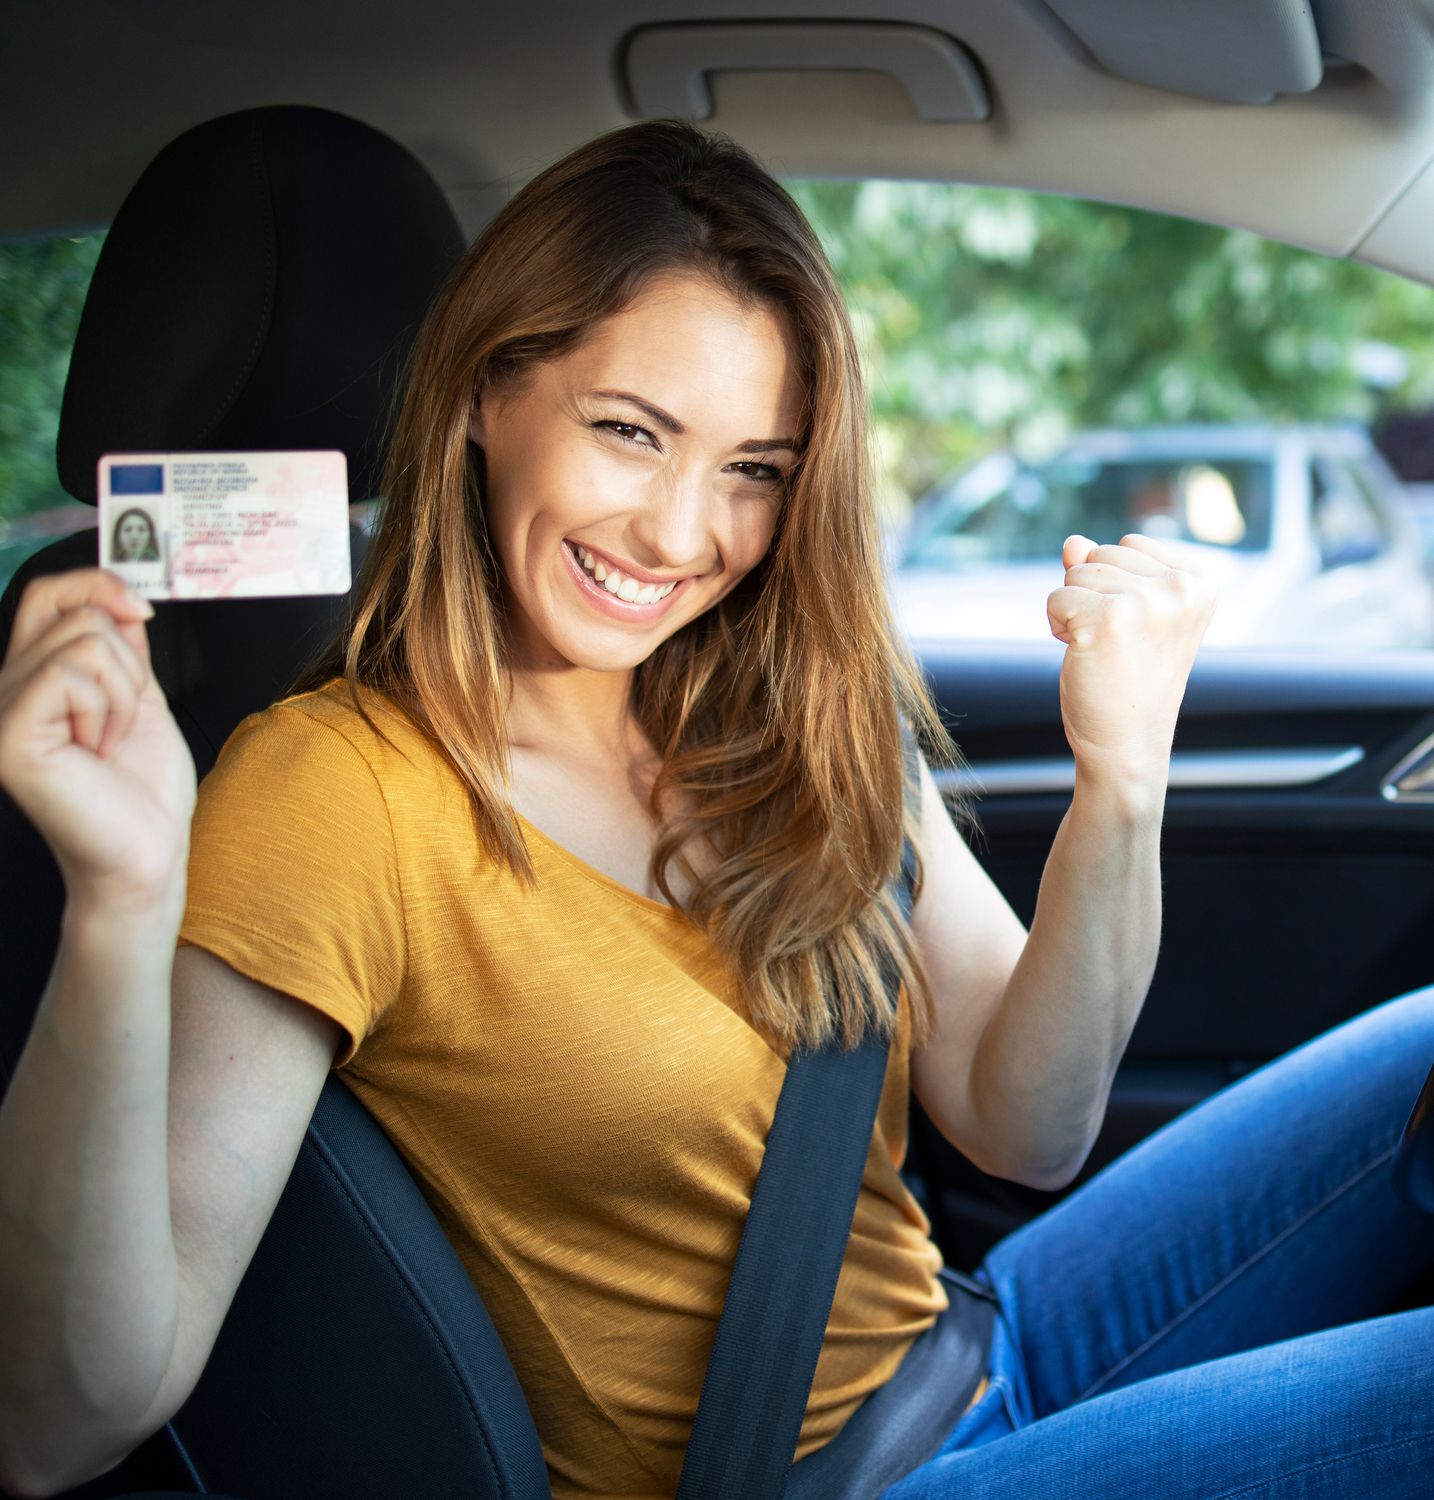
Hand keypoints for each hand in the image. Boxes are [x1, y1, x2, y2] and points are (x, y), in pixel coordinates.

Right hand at [0, 568, 195, 905]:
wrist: (147, 850)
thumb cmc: (144, 786)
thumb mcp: (140, 696)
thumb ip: (122, 648)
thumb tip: (120, 599)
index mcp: (34, 675)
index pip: (47, 594)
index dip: (97, 584)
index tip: (142, 612)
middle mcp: (5, 687)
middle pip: (76, 613)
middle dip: (128, 662)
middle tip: (123, 719)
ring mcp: (1, 710)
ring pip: (83, 642)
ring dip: (123, 693)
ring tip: (110, 741)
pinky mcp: (8, 733)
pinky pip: (72, 675)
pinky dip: (108, 709)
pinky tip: (97, 751)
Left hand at [1046, 534, 1217, 795]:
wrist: (1126, 743)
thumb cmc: (1127, 679)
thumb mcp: (1128, 614)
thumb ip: (1104, 570)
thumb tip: (1073, 542)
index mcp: (1201, 581)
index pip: (1129, 544)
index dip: (1115, 585)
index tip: (1135, 629)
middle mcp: (1182, 587)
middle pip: (1099, 554)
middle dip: (1092, 595)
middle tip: (1115, 644)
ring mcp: (1147, 602)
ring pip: (1075, 573)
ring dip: (1074, 612)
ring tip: (1102, 651)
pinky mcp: (1108, 620)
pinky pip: (1056, 598)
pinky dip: (1057, 627)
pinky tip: (1084, 656)